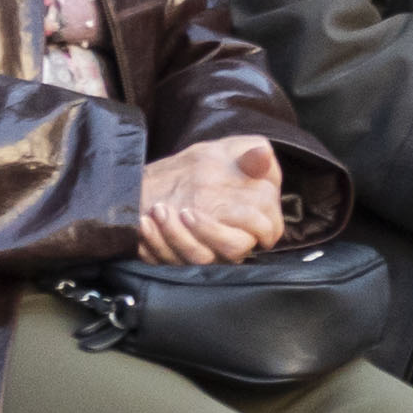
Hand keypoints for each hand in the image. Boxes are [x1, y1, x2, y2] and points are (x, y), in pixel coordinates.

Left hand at [137, 135, 287, 265]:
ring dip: (176, 236)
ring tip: (158, 210)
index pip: (267, 230)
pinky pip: (167, 260)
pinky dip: (154, 242)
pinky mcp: (177, 255)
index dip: (256, 225)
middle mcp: (232, 239)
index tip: (236, 208)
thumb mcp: (232, 153)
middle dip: (208, 232)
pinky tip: (145, 223)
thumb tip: (263, 154)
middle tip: (185, 212)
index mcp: (254, 218)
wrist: (169, 176)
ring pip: (198, 257)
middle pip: (234, 249)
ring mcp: (205, 250)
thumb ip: (251, 156)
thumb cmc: (209, 165)